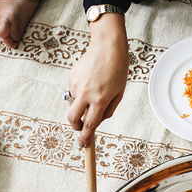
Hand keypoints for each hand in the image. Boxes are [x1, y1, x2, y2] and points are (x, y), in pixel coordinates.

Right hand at [67, 14, 128, 147]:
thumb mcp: (119, 92)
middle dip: (76, 126)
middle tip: (82, 127)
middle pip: (73, 118)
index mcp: (100, 100)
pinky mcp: (71, 77)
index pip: (90, 124)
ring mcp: (76, 85)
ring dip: (82, 105)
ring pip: (74, 103)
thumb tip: (98, 120)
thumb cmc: (118, 69)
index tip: (82, 145)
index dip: (86, 137)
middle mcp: (86, 94)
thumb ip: (109, 109)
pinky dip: (81, 92)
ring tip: (96, 91)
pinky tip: (92, 80)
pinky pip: (74, 91)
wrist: (107, 46)